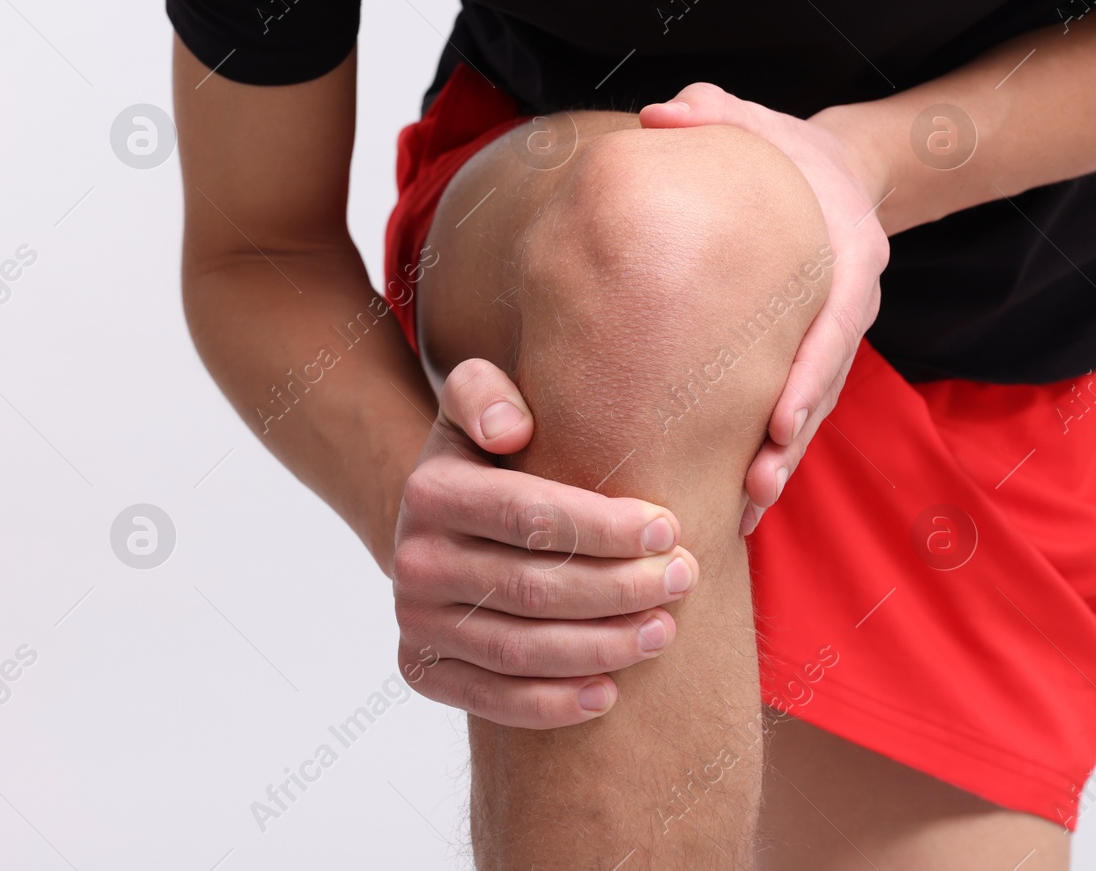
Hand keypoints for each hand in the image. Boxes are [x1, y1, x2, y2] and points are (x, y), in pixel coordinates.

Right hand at [393, 358, 697, 727]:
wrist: (437, 522)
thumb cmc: (488, 457)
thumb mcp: (477, 403)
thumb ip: (484, 391)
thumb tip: (511, 430)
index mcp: (430, 490)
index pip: (530, 515)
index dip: (605, 528)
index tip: (671, 528)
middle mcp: (412, 560)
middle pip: (531, 586)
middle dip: (618, 587)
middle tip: (683, 579)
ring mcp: (415, 621)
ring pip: (518, 648)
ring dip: (599, 647)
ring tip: (663, 632)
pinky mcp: (422, 670)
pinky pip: (491, 699)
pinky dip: (552, 704)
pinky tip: (609, 694)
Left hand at [640, 83, 889, 532]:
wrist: (836, 173)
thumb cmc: (787, 150)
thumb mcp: (758, 122)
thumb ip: (714, 115)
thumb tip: (662, 117)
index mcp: (849, 253)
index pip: (838, 322)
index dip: (811, 374)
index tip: (782, 420)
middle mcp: (848, 303)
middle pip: (827, 383)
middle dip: (794, 439)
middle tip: (757, 486)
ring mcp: (832, 334)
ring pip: (814, 408)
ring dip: (783, 461)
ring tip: (745, 509)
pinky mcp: (810, 354)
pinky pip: (795, 408)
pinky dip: (772, 452)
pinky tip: (739, 499)